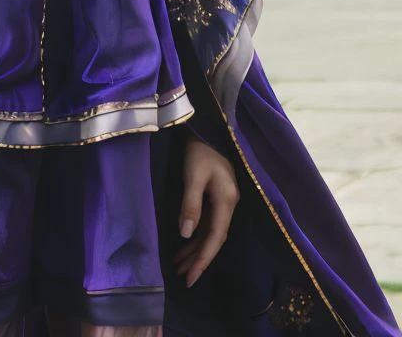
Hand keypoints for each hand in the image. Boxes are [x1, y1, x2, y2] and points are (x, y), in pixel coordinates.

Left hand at [175, 135, 239, 287]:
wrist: (205, 128)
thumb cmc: (199, 150)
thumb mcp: (193, 175)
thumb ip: (191, 204)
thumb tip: (185, 234)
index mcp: (227, 201)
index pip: (215, 238)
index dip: (203, 259)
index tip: (190, 278)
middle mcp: (228, 205)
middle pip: (214, 239)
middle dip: (199, 259)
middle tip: (182, 279)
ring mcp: (222, 201)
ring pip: (209, 233)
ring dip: (195, 249)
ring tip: (179, 267)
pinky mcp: (215, 197)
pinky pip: (206, 223)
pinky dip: (195, 236)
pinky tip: (184, 244)